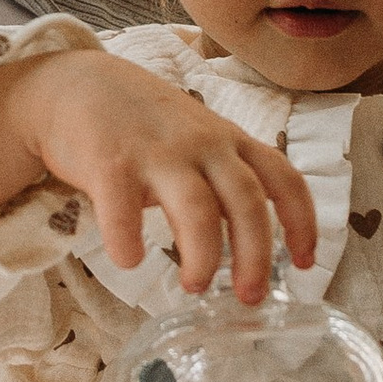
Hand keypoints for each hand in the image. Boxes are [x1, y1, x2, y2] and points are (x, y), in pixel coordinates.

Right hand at [0, 46, 317, 301]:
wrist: (76, 84)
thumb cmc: (144, 125)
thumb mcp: (199, 139)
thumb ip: (225, 178)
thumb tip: (252, 245)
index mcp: (229, 141)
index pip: (284, 179)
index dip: (302, 223)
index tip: (306, 264)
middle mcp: (202, 144)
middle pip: (246, 202)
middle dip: (255, 256)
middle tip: (249, 297)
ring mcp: (157, 152)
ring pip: (198, 210)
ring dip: (204, 257)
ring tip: (195, 286)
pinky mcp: (110, 161)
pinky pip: (123, 210)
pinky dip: (128, 242)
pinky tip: (129, 260)